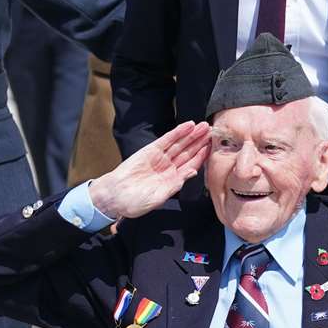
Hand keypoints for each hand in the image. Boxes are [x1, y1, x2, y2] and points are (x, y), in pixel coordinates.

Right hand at [87, 122, 210, 220]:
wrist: (114, 197)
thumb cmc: (135, 202)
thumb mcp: (159, 197)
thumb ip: (176, 184)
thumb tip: (193, 172)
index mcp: (172, 180)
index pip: (191, 165)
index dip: (202, 156)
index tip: (213, 147)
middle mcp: (168, 167)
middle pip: (188, 152)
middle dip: (200, 141)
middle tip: (212, 130)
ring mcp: (160, 158)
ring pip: (180, 144)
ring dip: (192, 135)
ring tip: (203, 126)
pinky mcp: (150, 151)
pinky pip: (166, 140)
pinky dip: (177, 132)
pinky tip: (188, 126)